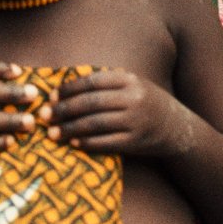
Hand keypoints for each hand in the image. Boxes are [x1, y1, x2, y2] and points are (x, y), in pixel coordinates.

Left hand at [43, 68, 191, 156]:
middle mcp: (133, 98)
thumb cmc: (146, 102)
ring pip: (96, 124)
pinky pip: (107, 142)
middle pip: (91, 103)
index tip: (52, 96)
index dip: (70, 89)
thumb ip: (107, 83)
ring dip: (71, 129)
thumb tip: (68, 88)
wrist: (178, 127)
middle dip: (64, 110)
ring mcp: (135, 121)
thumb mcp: (132, 84)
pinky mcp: (136, 142)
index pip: (92, 81)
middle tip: (45, 115)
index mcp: (129, 80)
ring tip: (53, 133)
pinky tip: (74, 143)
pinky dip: (88, 143)